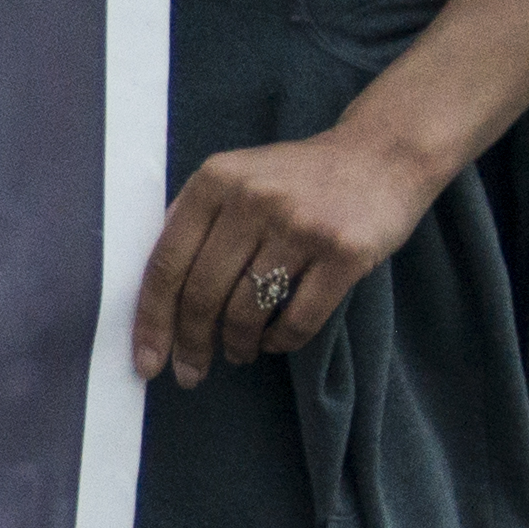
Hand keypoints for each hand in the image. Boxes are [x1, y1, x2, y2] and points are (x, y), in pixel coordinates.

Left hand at [131, 124, 438, 385]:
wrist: (381, 154)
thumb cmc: (299, 178)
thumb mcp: (237, 176)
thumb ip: (195, 219)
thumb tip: (152, 293)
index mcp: (215, 180)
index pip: (166, 263)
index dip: (152, 321)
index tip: (146, 361)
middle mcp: (253, 199)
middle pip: (202, 294)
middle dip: (191, 345)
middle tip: (191, 373)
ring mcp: (300, 225)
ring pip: (247, 312)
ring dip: (238, 345)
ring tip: (239, 352)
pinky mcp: (343, 251)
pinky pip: (298, 320)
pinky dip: (280, 342)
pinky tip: (275, 340)